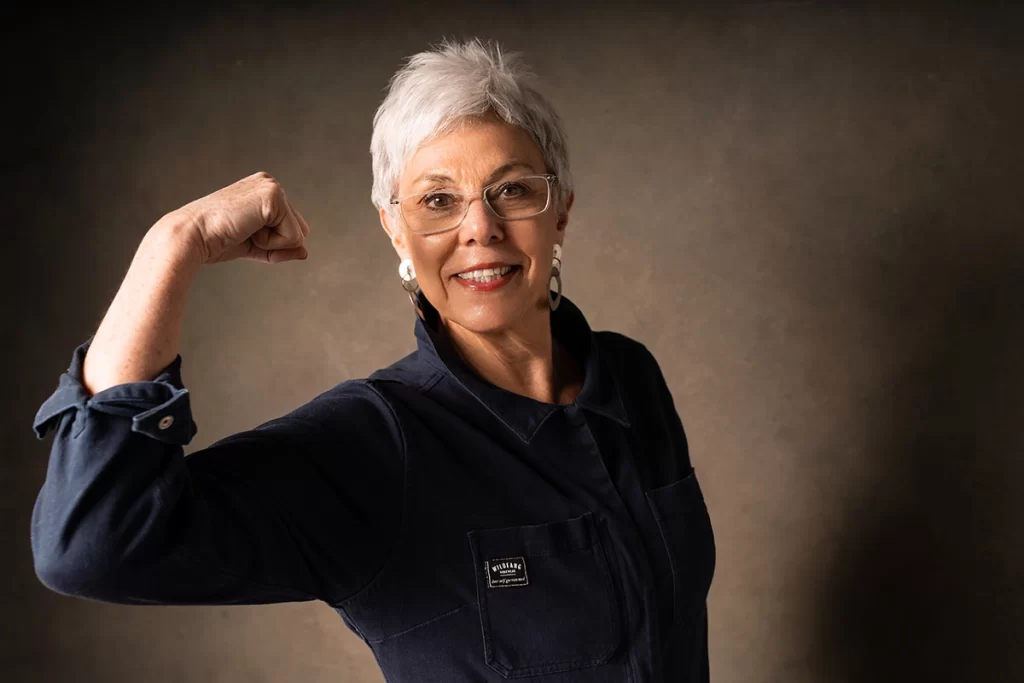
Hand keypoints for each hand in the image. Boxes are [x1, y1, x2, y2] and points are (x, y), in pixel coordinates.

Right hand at [167, 171, 310, 265]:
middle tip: (243, 233)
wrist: (193, 237)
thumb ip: (281, 248)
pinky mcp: (274, 197)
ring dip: (272, 243)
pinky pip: (293, 236)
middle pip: (300, 230)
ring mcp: (272, 187)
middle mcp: (269, 183)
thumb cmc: (216, 241)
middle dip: (276, 243)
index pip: (291, 227)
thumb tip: (305, 252)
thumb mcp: (256, 245)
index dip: (273, 243)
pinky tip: (246, 229)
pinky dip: (271, 243)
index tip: (242, 235)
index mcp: (263, 190)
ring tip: (243, 230)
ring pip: (298, 234)